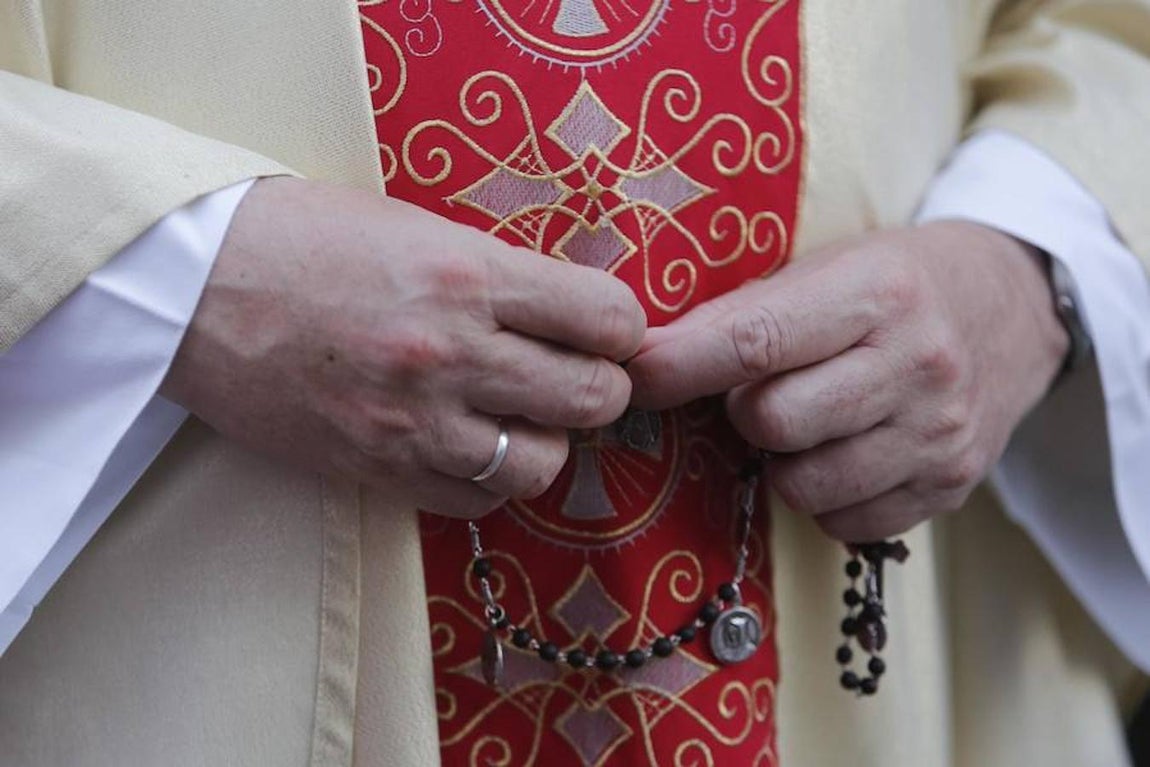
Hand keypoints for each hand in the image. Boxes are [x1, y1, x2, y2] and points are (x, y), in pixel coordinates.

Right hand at [162, 177, 644, 518]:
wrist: (190, 288)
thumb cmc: (301, 238)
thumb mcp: (412, 226)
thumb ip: (494, 270)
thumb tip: (565, 308)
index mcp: (468, 274)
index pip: (608, 317)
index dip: (620, 327)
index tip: (603, 329)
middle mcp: (454, 352)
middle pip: (595, 398)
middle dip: (600, 387)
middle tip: (573, 375)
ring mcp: (416, 421)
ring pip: (543, 464)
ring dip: (545, 441)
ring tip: (516, 415)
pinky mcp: (378, 469)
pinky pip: (476, 501)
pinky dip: (487, 479)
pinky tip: (467, 446)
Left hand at [628, 222, 1068, 540]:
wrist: (1012, 306)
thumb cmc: (897, 283)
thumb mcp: (829, 267)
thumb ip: (745, 313)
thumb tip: (647, 363)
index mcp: (879, 292)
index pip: (756, 341)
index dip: (680, 366)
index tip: (633, 377)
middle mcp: (918, 365)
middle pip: (773, 422)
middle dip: (747, 411)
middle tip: (767, 388)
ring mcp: (940, 434)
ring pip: (802, 485)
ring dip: (784, 459)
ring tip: (813, 418)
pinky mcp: (950, 486)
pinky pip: (841, 523)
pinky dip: (824, 497)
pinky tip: (847, 451)